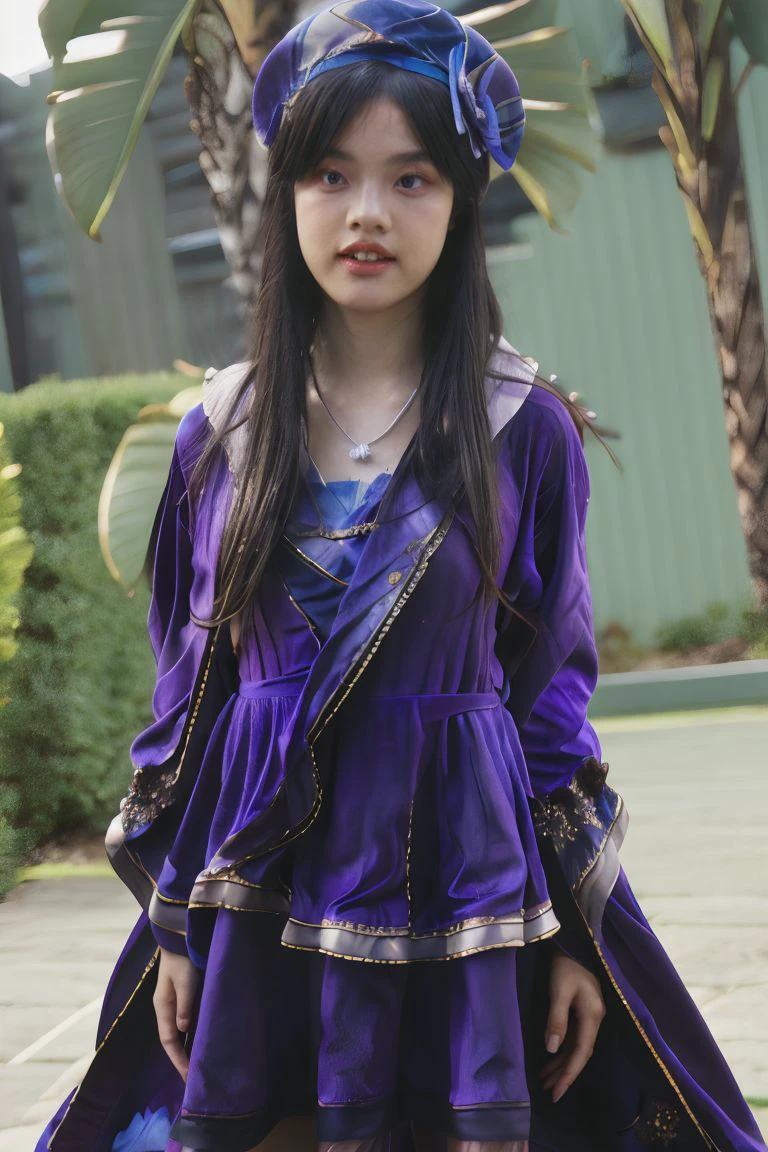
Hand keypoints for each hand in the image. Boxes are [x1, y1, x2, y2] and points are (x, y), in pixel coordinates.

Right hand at [153, 947, 200, 1080]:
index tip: (188, 1077)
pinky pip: (183, 1021)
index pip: (168, 1041)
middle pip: (171, 1040)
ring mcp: (172, 1002)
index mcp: (163, 1007)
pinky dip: (189, 1034)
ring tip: (197, 1064)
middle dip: (180, 1059)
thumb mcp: (185, 982)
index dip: (178, 1059)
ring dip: (185, 1048)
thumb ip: (184, 1005)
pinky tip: (198, 1040)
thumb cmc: (182, 959)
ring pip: (177, 1032)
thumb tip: (182, 1030)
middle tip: (193, 1078)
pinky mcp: (181, 996)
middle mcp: (165, 1008)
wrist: (179, 938)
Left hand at [541, 950, 605, 1102]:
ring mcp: (588, 1016)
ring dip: (561, 1064)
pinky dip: (561, 1051)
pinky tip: (550, 1060)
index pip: (581, 1053)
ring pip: (575, 1048)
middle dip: (565, 1074)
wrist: (571, 943)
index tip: (556, 1093)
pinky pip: (572, 1038)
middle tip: (548, 1094)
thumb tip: (551, 1049)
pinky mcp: (581, 1012)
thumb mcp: (559, 990)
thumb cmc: (565, 965)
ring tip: (545, 1082)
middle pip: (580, 1054)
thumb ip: (557, 1019)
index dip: (569, 1074)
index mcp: (593, 1016)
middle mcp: (594, 1020)